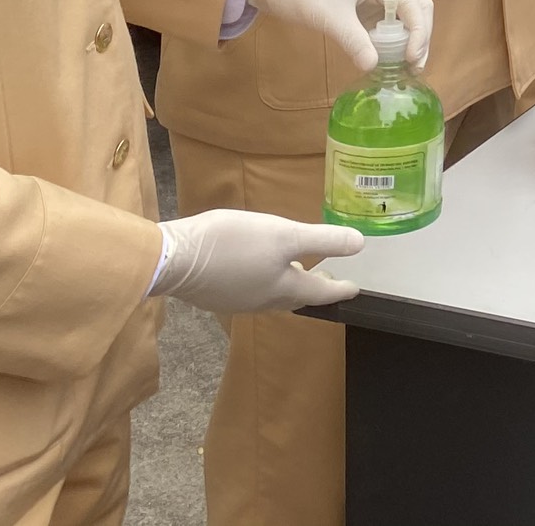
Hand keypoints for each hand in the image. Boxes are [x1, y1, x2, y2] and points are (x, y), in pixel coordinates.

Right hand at [151, 209, 362, 314]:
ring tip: (298, 270)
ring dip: (290, 284)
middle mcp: (264, 301)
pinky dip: (266, 280)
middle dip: (315, 288)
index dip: (341, 289)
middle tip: (329, 278)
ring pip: (274, 294)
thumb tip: (360, 245)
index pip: (321, 293)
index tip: (355, 288)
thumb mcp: (283, 234)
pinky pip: (252, 289)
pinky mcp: (218, 294)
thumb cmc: (233, 244)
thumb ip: (321, 240)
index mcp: (284, 289)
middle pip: (297, 296)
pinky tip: (259, 267)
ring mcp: (239, 300)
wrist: (175, 259)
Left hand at [249, 0, 432, 71]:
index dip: (418, 31)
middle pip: (416, 7)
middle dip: (420, 36)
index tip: (411, 58)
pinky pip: (385, 22)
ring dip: (408, 39)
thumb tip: (373, 66)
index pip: (413, 2)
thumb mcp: (327, 16)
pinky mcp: (362, 4)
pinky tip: (387, 59)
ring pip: (403, 16)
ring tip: (406, 67)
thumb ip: (353, 40)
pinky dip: (390, 40)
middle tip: (414, 65)